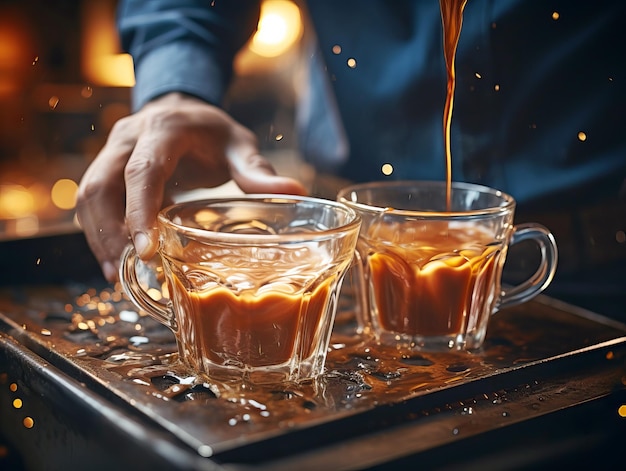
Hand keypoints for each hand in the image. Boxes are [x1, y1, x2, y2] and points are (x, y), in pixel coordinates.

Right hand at [76, 93, 306, 281]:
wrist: (181, 110)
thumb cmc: (212, 132)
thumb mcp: (238, 144)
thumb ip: (257, 169)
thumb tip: (295, 191)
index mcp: (164, 130)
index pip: (144, 171)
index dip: (140, 210)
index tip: (146, 251)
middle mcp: (129, 138)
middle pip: (102, 185)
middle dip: (110, 232)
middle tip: (128, 272)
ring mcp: (111, 152)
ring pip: (89, 196)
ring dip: (98, 237)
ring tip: (118, 277)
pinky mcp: (105, 169)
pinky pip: (91, 202)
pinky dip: (98, 233)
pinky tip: (116, 262)